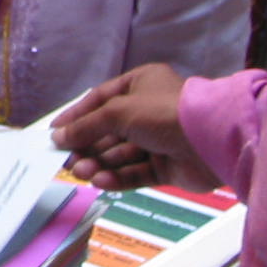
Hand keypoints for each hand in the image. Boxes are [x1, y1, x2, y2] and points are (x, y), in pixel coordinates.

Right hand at [51, 64, 217, 191]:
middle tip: (66, 160)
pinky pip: (136, 172)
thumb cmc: (162, 113)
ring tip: (81, 173)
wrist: (210, 141)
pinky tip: (101, 182)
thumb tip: (58, 137)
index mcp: (140, 85)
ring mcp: (159, 140)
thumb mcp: (117, 112)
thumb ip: (86, 126)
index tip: (55, 132)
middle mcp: (148, 111)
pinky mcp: (167, 167)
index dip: (76, 116)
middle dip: (87, 146)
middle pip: (108, 130)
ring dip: (99, 163)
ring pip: (120, 154)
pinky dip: (118, 177)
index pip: (100, 100)